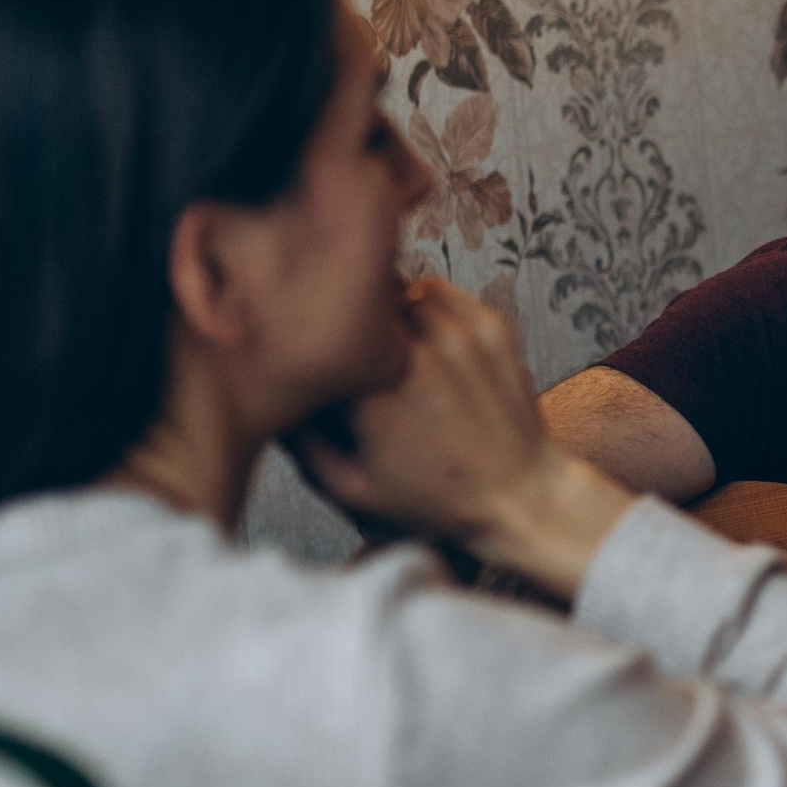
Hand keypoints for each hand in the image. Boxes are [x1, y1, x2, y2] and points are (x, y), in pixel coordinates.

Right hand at [292, 280, 631, 597]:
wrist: (520, 496)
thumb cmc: (431, 499)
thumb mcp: (350, 488)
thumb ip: (300, 442)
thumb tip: (266, 394)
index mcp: (374, 396)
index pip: (322, 334)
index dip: (311, 338)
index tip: (311, 352)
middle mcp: (417, 356)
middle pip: (360, 302)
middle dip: (350, 321)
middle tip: (349, 344)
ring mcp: (460, 337)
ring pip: (399, 288)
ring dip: (386, 310)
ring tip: (385, 344)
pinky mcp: (493, 328)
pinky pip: (440, 291)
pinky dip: (425, 304)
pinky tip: (422, 339)